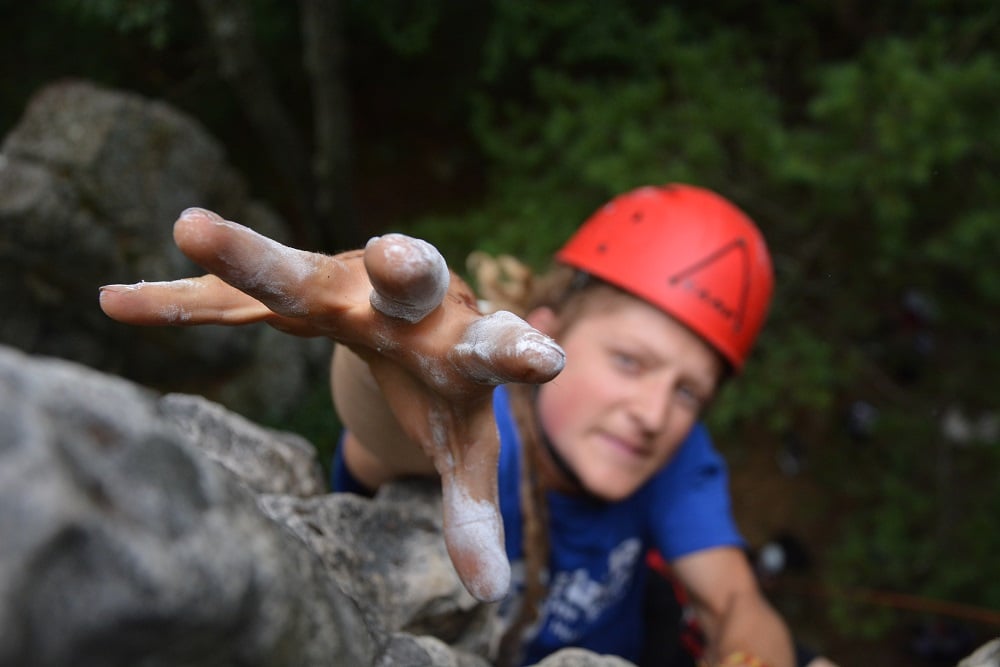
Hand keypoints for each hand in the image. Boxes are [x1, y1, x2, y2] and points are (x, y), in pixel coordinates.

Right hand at [99, 208, 565, 601]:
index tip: (543, 359)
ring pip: (297, 271)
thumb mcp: (462, 447)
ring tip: (190, 228)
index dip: (517, 353)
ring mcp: (351, 287)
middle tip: (392, 254)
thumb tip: (489, 596)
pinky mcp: (298, 288)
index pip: (497, 347)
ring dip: (247, 256)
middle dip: (399, 265)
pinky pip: (233, 299)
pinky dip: (181, 301)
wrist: (418, 322)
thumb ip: (472, 509)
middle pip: (407, 278)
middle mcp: (413, 302)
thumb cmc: (451, 387)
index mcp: (464, 344)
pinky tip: (116, 300)